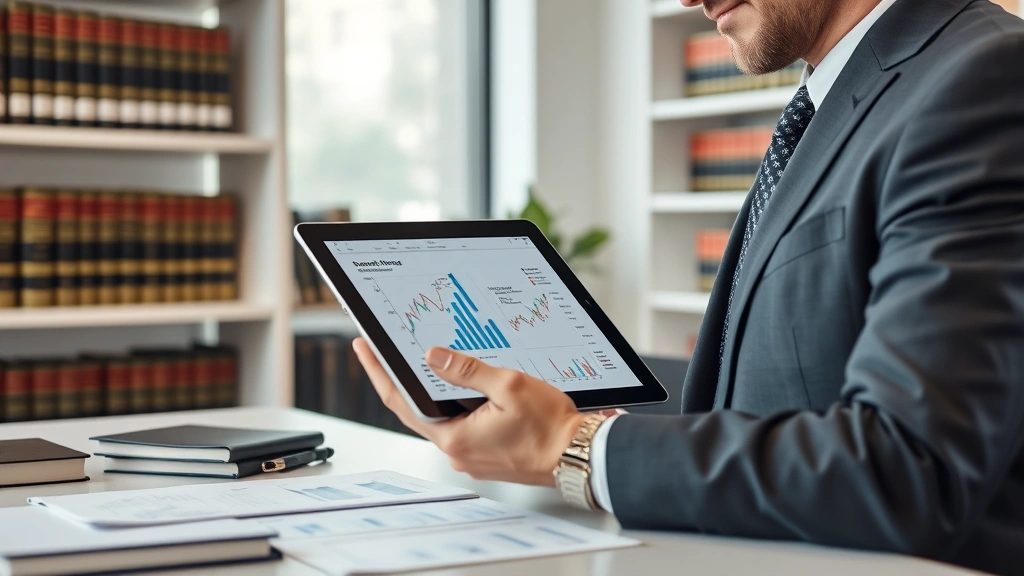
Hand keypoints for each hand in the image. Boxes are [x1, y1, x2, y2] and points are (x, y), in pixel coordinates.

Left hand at [352, 338, 584, 486]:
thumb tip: (433, 357)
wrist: (579, 456)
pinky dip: (459, 405)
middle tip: (388, 350)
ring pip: (443, 418)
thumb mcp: (508, 386)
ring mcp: (472, 457)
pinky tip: (468, 386)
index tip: (365, 350)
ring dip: (436, 392)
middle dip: (404, 379)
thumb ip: (467, 371)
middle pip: (418, 411)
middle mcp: (458, 453)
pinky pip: (463, 425)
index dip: (379, 373)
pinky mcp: (487, 455)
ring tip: (432, 361)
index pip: (402, 402)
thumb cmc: (551, 428)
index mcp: (455, 439)